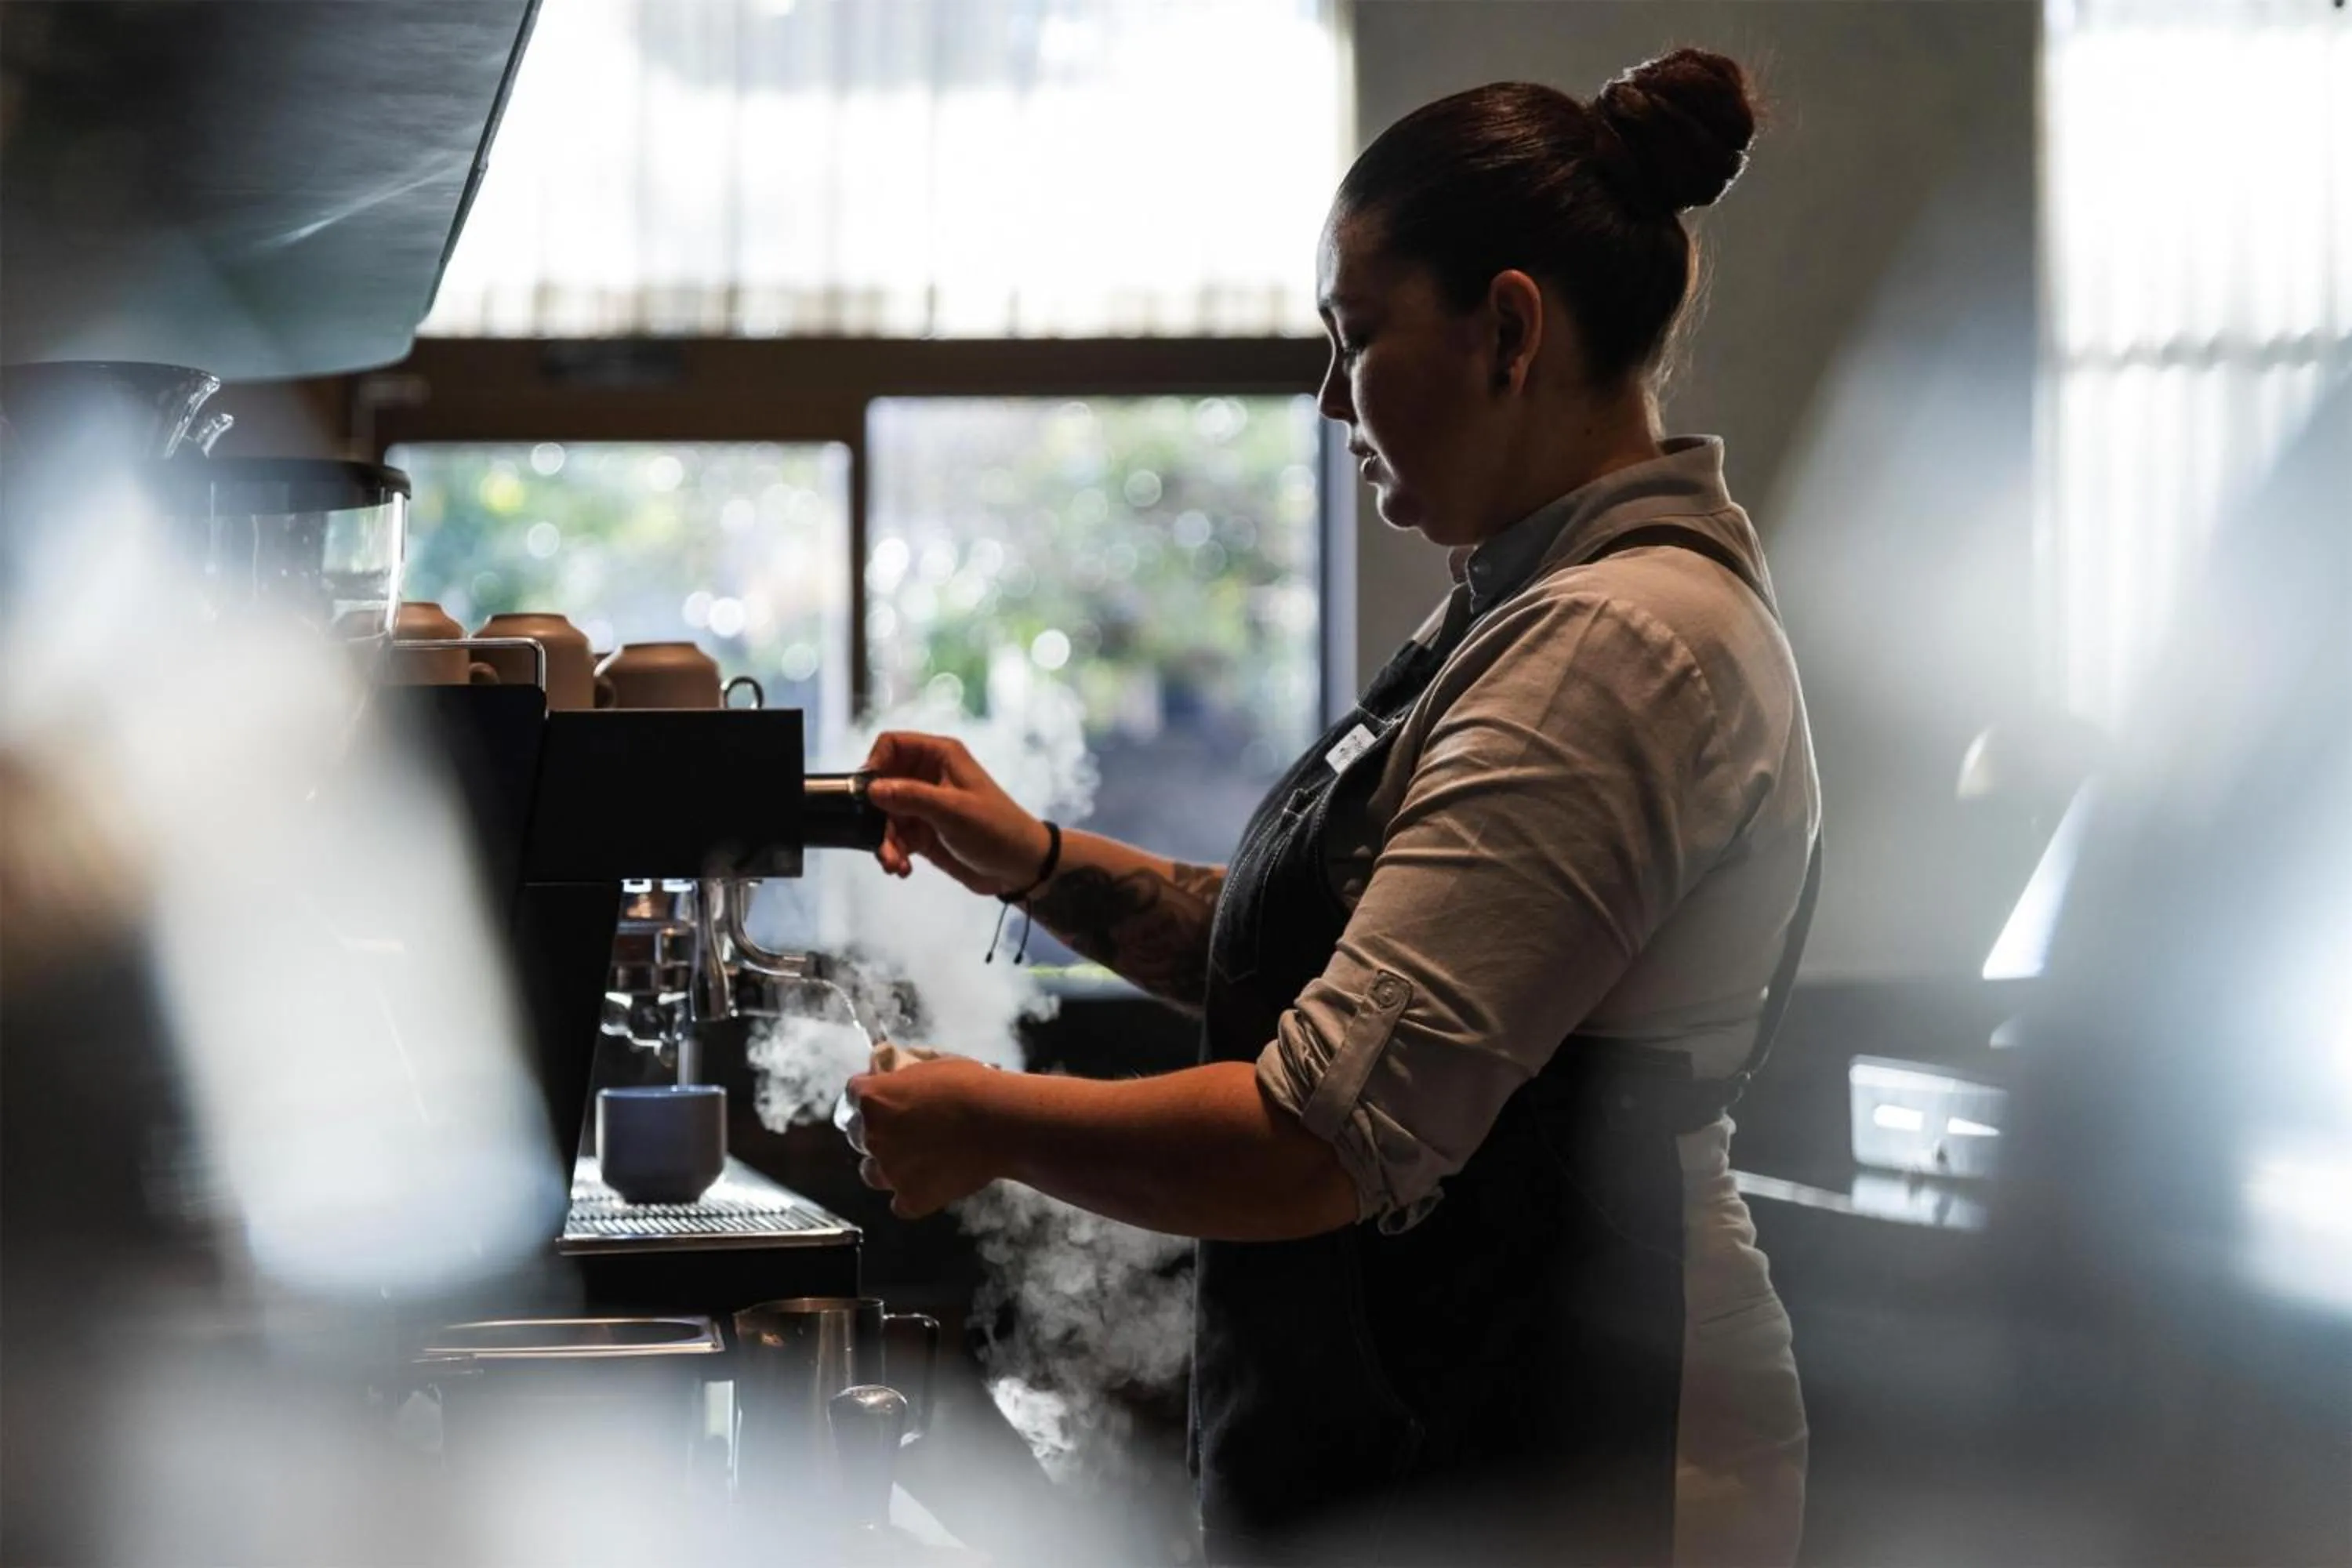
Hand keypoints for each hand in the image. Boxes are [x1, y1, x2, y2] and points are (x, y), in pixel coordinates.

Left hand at [847, 1054, 1007, 1218]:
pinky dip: (912, 1195)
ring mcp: (889, 1170)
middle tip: (906, 1130)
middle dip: (877, 1131)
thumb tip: (892, 1073)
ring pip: (871, 1173)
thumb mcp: (932, 1065)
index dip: (869, 1097)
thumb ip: (904, 1074)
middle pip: (857, 1135)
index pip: (853, 1094)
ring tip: (917, 1160)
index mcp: (873, 1098)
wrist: (1002, 1123)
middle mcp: (872, 1135)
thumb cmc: (973, 1087)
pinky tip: (932, 1183)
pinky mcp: (910, 1198)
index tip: (882, 1100)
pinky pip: (900, 1203)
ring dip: (887, 1166)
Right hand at [861, 731, 1051, 895]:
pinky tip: (903, 870)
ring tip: (894, 864)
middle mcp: (927, 776)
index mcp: (939, 756)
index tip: (868, 794)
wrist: (1021, 868)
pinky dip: (894, 854)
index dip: (875, 764)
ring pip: (885, 817)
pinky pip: (895, 839)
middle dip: (877, 816)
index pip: (892, 744)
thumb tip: (871, 788)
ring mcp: (923, 806)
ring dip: (884, 842)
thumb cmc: (995, 830)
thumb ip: (911, 797)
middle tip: (881, 842)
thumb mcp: (953, 811)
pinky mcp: (923, 834)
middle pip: (882, 785)